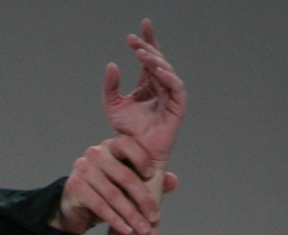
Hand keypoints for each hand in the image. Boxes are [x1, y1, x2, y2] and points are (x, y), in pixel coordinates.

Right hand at [50, 134, 177, 234]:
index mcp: (111, 146)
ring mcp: (83, 169)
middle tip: (154, 218)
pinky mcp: (75, 187)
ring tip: (143, 230)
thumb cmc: (107, 190)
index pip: (127, 143)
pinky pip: (100, 206)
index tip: (151, 176)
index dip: (141, 158)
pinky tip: (126, 230)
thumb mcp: (128, 184)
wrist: (76, 205)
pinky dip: (116, 220)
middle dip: (143, 200)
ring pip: (113, 194)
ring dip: (131, 215)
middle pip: (125, 176)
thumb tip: (173, 181)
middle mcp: (95, 154)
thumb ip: (150, 181)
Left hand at [103, 19, 185, 163]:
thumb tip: (112, 65)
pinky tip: (156, 71)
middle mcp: (161, 88)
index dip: (147, 41)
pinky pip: (177, 88)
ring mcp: (170, 97)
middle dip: (147, 47)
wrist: (135, 154)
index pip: (150, 58)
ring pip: (167, 71)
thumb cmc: (126, 133)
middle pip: (158, 60)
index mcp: (148, 85)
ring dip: (155, 61)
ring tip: (141, 54)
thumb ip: (110, 86)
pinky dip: (168, 78)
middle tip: (134, 41)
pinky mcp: (177, 108)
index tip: (139, 27)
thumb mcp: (112, 106)